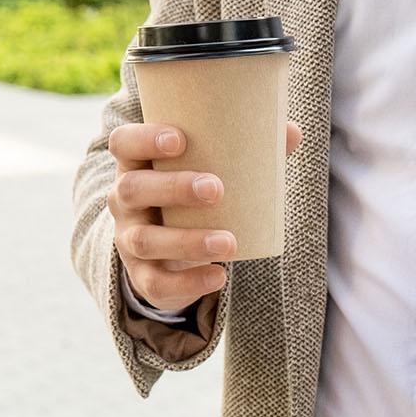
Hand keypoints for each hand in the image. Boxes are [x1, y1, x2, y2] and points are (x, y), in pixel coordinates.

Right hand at [107, 121, 302, 313]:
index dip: (144, 138)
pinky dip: (189, 282)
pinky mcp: (141, 275)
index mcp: (137, 164)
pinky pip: (156, 283)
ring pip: (145, 240)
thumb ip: (246, 150)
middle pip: (131, 189)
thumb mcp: (208, 170)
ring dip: (186, 241)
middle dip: (172, 188)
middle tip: (216, 189)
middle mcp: (123, 200)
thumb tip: (292, 133)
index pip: (124, 144)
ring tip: (229, 243)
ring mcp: (129, 239)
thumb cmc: (193, 194)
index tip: (180, 139)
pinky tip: (219, 276)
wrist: (170, 250)